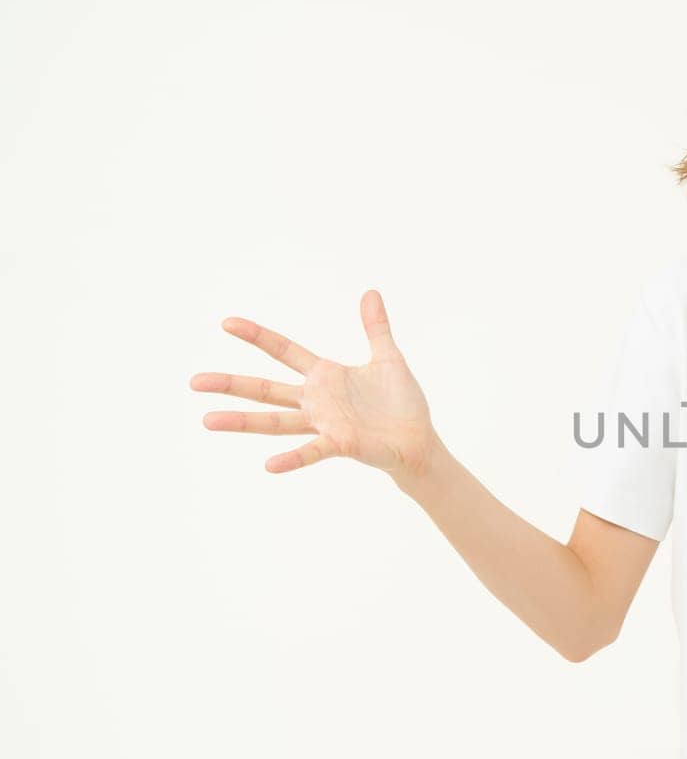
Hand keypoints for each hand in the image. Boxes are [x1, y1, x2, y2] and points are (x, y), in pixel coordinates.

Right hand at [190, 289, 438, 476]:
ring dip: (243, 421)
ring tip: (208, 420)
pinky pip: (312, 450)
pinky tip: (269, 465)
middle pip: (266, 389)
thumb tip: (371, 292)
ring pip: (276, 422)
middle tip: (194, 381)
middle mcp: (316, 401)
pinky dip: (292, 459)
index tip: (227, 322)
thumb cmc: (401, 403)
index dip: (257, 336)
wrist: (419, 439)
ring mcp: (325, 424)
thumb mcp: (388, 358)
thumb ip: (376, 328)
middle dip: (231, 384)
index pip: (284, 351)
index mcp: (325, 376)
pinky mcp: (340, 444)